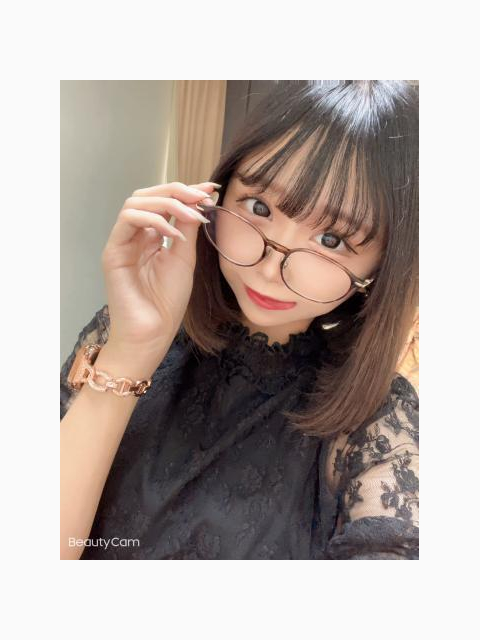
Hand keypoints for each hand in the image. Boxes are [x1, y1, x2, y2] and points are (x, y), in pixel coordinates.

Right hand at [100, 180, 217, 356]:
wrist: (153, 333)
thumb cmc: (167, 302)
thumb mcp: (185, 258)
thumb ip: (187, 230)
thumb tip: (197, 202)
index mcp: (151, 236)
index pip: (163, 202)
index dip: (186, 191)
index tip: (211, 189)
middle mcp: (135, 235)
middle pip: (147, 195)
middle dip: (177, 190)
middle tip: (202, 196)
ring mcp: (122, 242)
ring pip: (136, 202)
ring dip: (167, 202)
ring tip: (192, 215)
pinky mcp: (113, 252)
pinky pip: (129, 220)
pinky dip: (154, 219)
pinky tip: (174, 233)